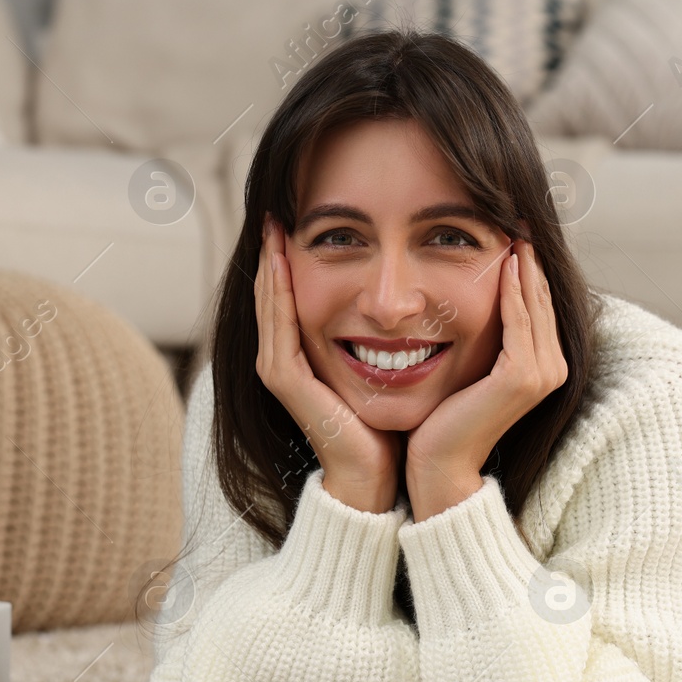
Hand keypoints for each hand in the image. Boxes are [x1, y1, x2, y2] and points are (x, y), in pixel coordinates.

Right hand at [255, 216, 403, 512]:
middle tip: (279, 207)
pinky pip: (277, 325)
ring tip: (275, 225)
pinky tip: (281, 262)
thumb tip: (413, 298)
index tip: (302, 217)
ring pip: (269, 303)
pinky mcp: (284, 380)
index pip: (291, 293)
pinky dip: (276, 291)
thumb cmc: (384, 423)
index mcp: (303, 354)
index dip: (292, 256)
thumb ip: (380, 334)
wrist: (374, 474)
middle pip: (273, 292)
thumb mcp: (385, 364)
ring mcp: (279, 369)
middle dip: (275, 250)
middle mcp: (283, 358)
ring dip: (269, 262)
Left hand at [406, 239, 567, 517]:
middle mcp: (552, 368)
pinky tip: (503, 263)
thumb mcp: (468, 367)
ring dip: (523, 266)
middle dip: (530, 258)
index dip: (527, 268)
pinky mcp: (522, 377)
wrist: (439, 464)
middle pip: (541, 299)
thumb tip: (467, 302)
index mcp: (542, 365)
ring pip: (533, 306)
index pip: (537, 304)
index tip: (512, 231)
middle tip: (519, 218)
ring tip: (514, 230)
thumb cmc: (445, 419)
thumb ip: (482, 338)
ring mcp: (542, 374)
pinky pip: (518, 322)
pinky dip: (512, 291)